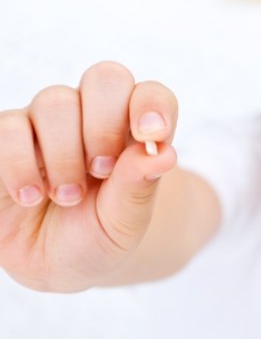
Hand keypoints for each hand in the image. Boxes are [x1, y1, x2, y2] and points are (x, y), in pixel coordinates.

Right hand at [0, 61, 177, 291]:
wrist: (56, 263)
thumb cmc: (99, 233)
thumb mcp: (126, 220)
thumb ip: (139, 186)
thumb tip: (164, 154)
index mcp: (134, 129)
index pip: (150, 94)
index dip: (153, 106)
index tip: (152, 136)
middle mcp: (93, 115)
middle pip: (105, 79)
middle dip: (105, 126)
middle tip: (102, 170)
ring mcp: (50, 123)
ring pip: (56, 100)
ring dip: (64, 153)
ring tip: (68, 196)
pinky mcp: (8, 138)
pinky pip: (9, 126)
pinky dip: (20, 162)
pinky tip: (32, 195)